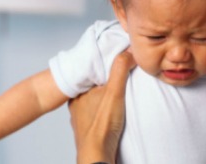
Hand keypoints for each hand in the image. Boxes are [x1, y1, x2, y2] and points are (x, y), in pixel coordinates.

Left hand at [69, 49, 135, 163]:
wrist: (98, 154)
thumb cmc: (102, 125)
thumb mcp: (114, 92)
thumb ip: (120, 70)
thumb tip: (128, 51)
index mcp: (79, 91)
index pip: (93, 71)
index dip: (106, 65)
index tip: (120, 62)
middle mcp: (77, 102)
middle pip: (95, 85)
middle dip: (107, 81)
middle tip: (122, 78)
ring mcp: (82, 116)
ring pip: (95, 99)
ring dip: (107, 96)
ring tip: (120, 94)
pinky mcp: (89, 127)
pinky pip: (97, 112)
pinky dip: (106, 109)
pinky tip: (115, 110)